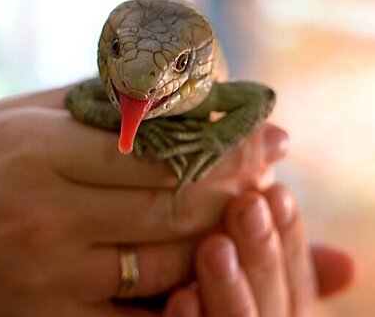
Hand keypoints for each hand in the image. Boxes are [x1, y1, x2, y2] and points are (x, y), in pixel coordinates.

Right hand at [0, 87, 286, 315]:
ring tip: (247, 220)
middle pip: (174, 210)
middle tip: (270, 178)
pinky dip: (181, 300)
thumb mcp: (14, 120)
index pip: (160, 152)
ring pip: (167, 267)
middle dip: (235, 193)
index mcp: (41, 154)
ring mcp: (49, 281)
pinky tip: (208, 275)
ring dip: (218, 244)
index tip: (269, 139)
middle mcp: (49, 219)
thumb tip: (162, 103)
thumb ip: (90, 110)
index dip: (226, 147)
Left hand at [164, 184, 354, 316]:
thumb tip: (348, 264)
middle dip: (262, 255)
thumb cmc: (197, 277)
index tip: (277, 192)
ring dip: (230, 289)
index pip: (296, 282)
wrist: (148, 305)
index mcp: (275, 308)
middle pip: (273, 306)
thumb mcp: (246, 268)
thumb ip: (278, 260)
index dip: (290, 239)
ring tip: (215, 245)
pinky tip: (182, 297)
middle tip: (247, 206)